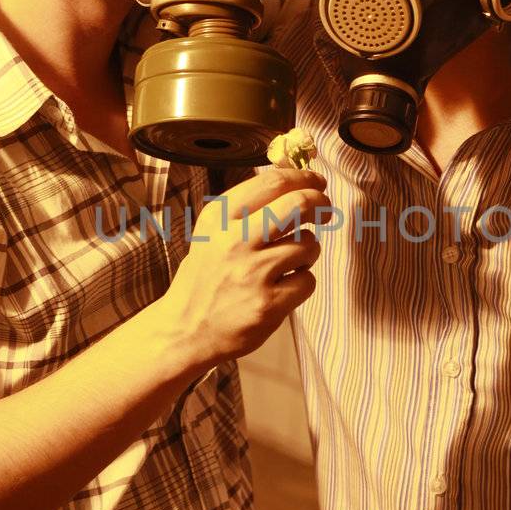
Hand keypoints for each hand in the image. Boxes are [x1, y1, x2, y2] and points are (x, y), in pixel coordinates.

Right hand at [162, 165, 328, 363]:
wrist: (184, 331)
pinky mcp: (269, 304)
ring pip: (309, 244)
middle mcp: (235, 241)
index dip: (303, 178)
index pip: (272, 183)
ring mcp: (253, 273)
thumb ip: (246, 210)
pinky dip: (302, 283)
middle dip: (320, 204)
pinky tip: (283, 287)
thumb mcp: (212, 234)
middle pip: (298, 204)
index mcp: (220, 218)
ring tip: (289, 262)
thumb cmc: (205, 279)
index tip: (316, 182)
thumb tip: (293, 183)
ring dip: (308, 251)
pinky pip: (308, 280)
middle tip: (325, 211)